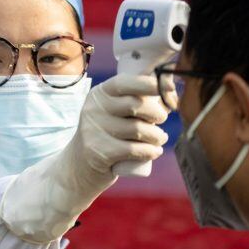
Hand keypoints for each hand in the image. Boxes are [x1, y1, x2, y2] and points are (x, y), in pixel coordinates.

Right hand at [0, 74, 171, 241]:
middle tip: (161, 120)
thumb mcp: (112, 112)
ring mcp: (94, 130)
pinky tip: (155, 151)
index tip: (169, 88)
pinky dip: (151, 150)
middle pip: (136, 105)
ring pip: (139, 129)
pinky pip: (134, 149)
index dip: (149, 84)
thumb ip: (135, 101)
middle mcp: (94, 109)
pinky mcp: (99, 152)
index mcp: (99, 94)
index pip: (125, 82)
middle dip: (157, 113)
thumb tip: (169, 93)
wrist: (79, 166)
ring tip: (160, 139)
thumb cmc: (107, 134)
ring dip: (157, 135)